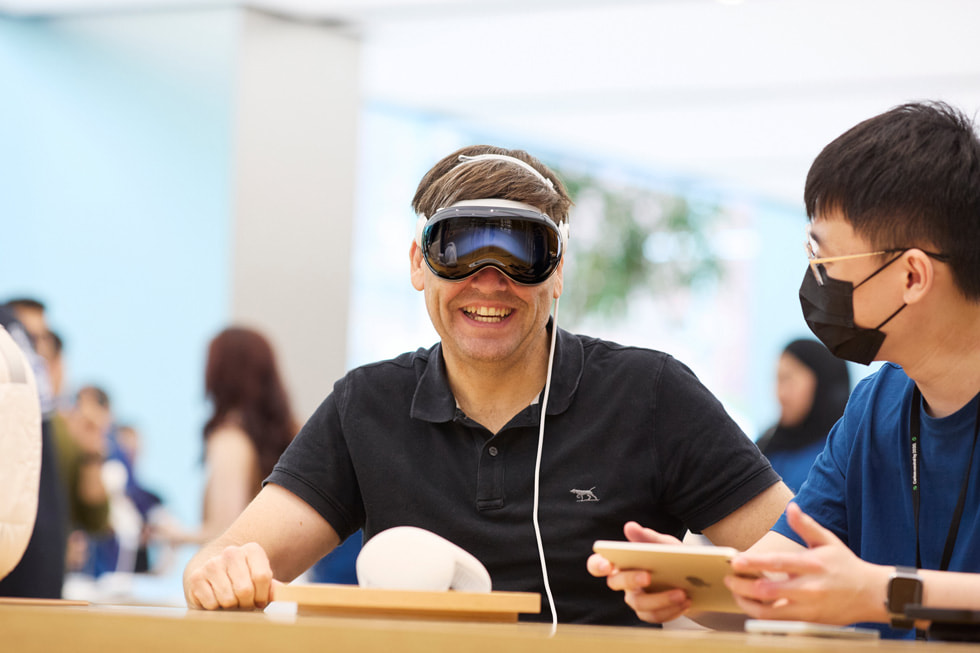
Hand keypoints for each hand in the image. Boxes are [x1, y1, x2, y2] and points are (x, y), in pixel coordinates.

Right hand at [184, 542, 283, 609]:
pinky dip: (216, 608)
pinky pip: (212, 604)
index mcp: (252, 549)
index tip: (260, 599)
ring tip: (231, 601)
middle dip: (247, 603)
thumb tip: (285, 594)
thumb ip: (274, 588)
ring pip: (228, 599)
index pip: (262, 577)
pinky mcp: (196, 577)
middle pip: (245, 590)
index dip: (263, 596)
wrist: (213, 577)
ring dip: (232, 607)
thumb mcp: (261, 583)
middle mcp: (231, 552)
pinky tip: (216, 599)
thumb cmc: (243, 582)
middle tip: (245, 603)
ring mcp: (212, 563)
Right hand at [586, 521, 690, 622]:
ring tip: (681, 593)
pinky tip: (686, 602)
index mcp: (620, 562)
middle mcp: (623, 582)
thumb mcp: (664, 544)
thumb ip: (648, 537)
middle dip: (631, 579)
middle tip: (649, 576)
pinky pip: (655, 616)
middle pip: (616, 584)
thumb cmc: (672, 559)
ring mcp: (635, 599)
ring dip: (661, 599)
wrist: (695, 581)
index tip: (608, 564)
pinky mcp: (649, 613)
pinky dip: (672, 610)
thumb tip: (630, 526)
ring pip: (639, 604)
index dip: (598, 565)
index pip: (597, 565)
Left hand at [725, 503, 889, 624]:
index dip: (755, 562)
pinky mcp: (809, 622)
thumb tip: (791, 507)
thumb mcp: (828, 541)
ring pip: (771, 612)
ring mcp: (809, 608)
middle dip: (743, 587)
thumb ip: (806, 525)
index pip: (778, 563)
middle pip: (769, 591)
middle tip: (728, 579)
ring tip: (736, 594)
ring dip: (748, 604)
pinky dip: (762, 616)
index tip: (735, 561)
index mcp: (813, 565)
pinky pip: (779, 623)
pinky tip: (751, 606)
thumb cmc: (846, 566)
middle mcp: (810, 588)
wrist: (873, 595)